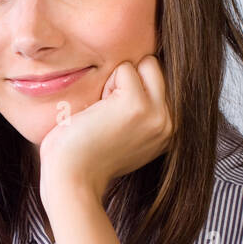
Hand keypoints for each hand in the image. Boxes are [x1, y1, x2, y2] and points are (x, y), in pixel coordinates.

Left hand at [39, 53, 172, 206]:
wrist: (71, 179)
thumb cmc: (84, 157)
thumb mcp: (125, 136)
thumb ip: (142, 112)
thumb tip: (142, 71)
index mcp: (170, 131)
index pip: (160, 82)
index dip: (131, 89)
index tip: (113, 122)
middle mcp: (171, 123)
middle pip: (157, 68)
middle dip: (129, 79)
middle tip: (107, 112)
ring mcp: (158, 114)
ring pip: (145, 64)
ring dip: (117, 81)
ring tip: (103, 114)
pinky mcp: (137, 105)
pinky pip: (124, 69)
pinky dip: (105, 84)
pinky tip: (97, 113)